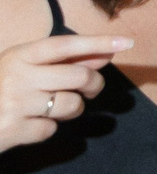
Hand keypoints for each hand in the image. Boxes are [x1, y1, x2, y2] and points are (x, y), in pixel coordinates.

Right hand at [0, 33, 127, 151]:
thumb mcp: (23, 66)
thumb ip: (64, 61)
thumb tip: (106, 55)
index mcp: (19, 55)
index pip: (66, 45)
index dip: (97, 43)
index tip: (126, 43)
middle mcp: (18, 76)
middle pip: (79, 77)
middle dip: (93, 84)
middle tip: (90, 88)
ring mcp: (15, 104)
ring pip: (71, 105)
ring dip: (72, 109)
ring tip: (54, 107)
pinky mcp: (12, 131)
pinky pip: (51, 129)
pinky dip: (48, 128)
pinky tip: (31, 123)